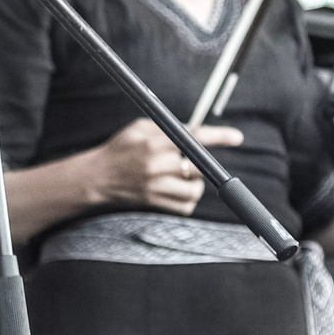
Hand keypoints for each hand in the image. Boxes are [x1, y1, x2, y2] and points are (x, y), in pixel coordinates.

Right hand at [88, 117, 243, 214]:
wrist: (97, 177)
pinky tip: (180, 190)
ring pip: (195, 190)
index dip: (218, 137)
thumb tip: (196, 131)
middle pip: (199, 167)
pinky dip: (188, 199)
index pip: (193, 138)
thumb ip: (168, 128)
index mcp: (154, 142)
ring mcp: (156, 186)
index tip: (236, 137)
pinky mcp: (154, 202)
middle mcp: (157, 165)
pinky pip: (185, 206)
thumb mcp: (140, 128)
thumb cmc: (120, 148)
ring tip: (186, 177)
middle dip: (201, 164)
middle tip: (194, 161)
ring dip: (196, 183)